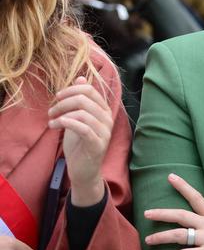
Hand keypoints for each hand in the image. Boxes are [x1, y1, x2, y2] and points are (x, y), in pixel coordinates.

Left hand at [48, 76, 111, 205]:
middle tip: (51, 111)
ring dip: (62, 114)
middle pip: (85, 99)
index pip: (90, 90)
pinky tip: (56, 125)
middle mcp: (107, 119)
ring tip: (51, 121)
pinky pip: (83, 128)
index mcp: (103, 110)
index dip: (71, 90)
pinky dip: (67, 123)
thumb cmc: (79, 145)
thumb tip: (80, 78)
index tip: (57, 97)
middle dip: (64, 102)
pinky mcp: (97, 144)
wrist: (83, 171)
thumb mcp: (77, 118)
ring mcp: (104, 132)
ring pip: (83, 113)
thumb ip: (80, 100)